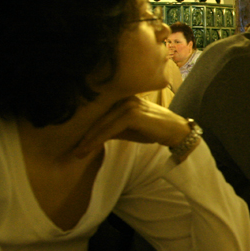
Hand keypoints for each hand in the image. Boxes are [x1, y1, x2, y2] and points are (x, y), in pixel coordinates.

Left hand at [74, 96, 190, 157]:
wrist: (177, 132)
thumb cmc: (155, 130)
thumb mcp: (130, 130)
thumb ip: (114, 129)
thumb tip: (93, 137)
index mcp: (123, 99)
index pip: (101, 114)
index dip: (88, 129)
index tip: (77, 142)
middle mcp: (124, 98)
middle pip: (99, 118)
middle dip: (85, 136)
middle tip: (73, 150)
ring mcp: (128, 105)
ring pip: (102, 124)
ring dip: (89, 139)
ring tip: (78, 152)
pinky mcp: (132, 114)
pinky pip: (110, 128)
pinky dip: (98, 139)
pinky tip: (90, 147)